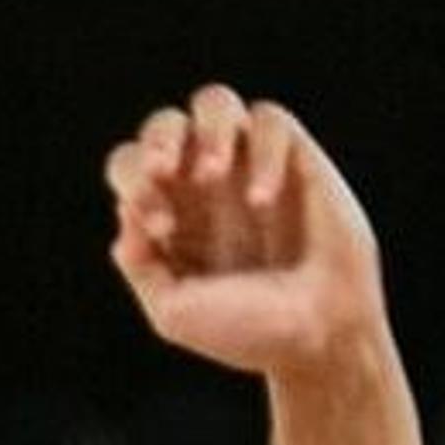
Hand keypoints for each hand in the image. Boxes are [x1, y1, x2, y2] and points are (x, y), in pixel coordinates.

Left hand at [104, 86, 387, 377]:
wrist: (317, 341)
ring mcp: (251, 168)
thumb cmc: (246, 329)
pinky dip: (261, 150)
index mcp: (168, 208)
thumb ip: (140, 265)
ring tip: (212, 174)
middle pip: (165, 123)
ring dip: (206, 128)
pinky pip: (272, 122)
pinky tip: (261, 200)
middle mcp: (205, 183)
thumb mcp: (174, 310)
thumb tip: (126, 220)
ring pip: (216, 102)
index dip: (133, 181)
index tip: (161, 227)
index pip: (131, 164)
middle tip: (165, 172)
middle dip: (158, 138)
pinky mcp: (300, 163)